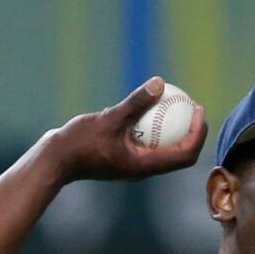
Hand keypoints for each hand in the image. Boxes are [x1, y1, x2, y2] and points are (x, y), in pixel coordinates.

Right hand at [43, 77, 208, 183]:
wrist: (55, 161)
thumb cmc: (80, 143)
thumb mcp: (109, 118)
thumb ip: (135, 103)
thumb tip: (159, 83)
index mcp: (145, 166)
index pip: (185, 155)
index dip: (198, 134)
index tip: (199, 111)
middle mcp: (143, 169)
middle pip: (181, 154)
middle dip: (193, 132)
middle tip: (194, 107)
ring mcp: (134, 166)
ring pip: (165, 150)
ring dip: (176, 131)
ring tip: (178, 106)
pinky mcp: (124, 159)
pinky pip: (148, 144)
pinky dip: (155, 129)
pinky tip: (151, 109)